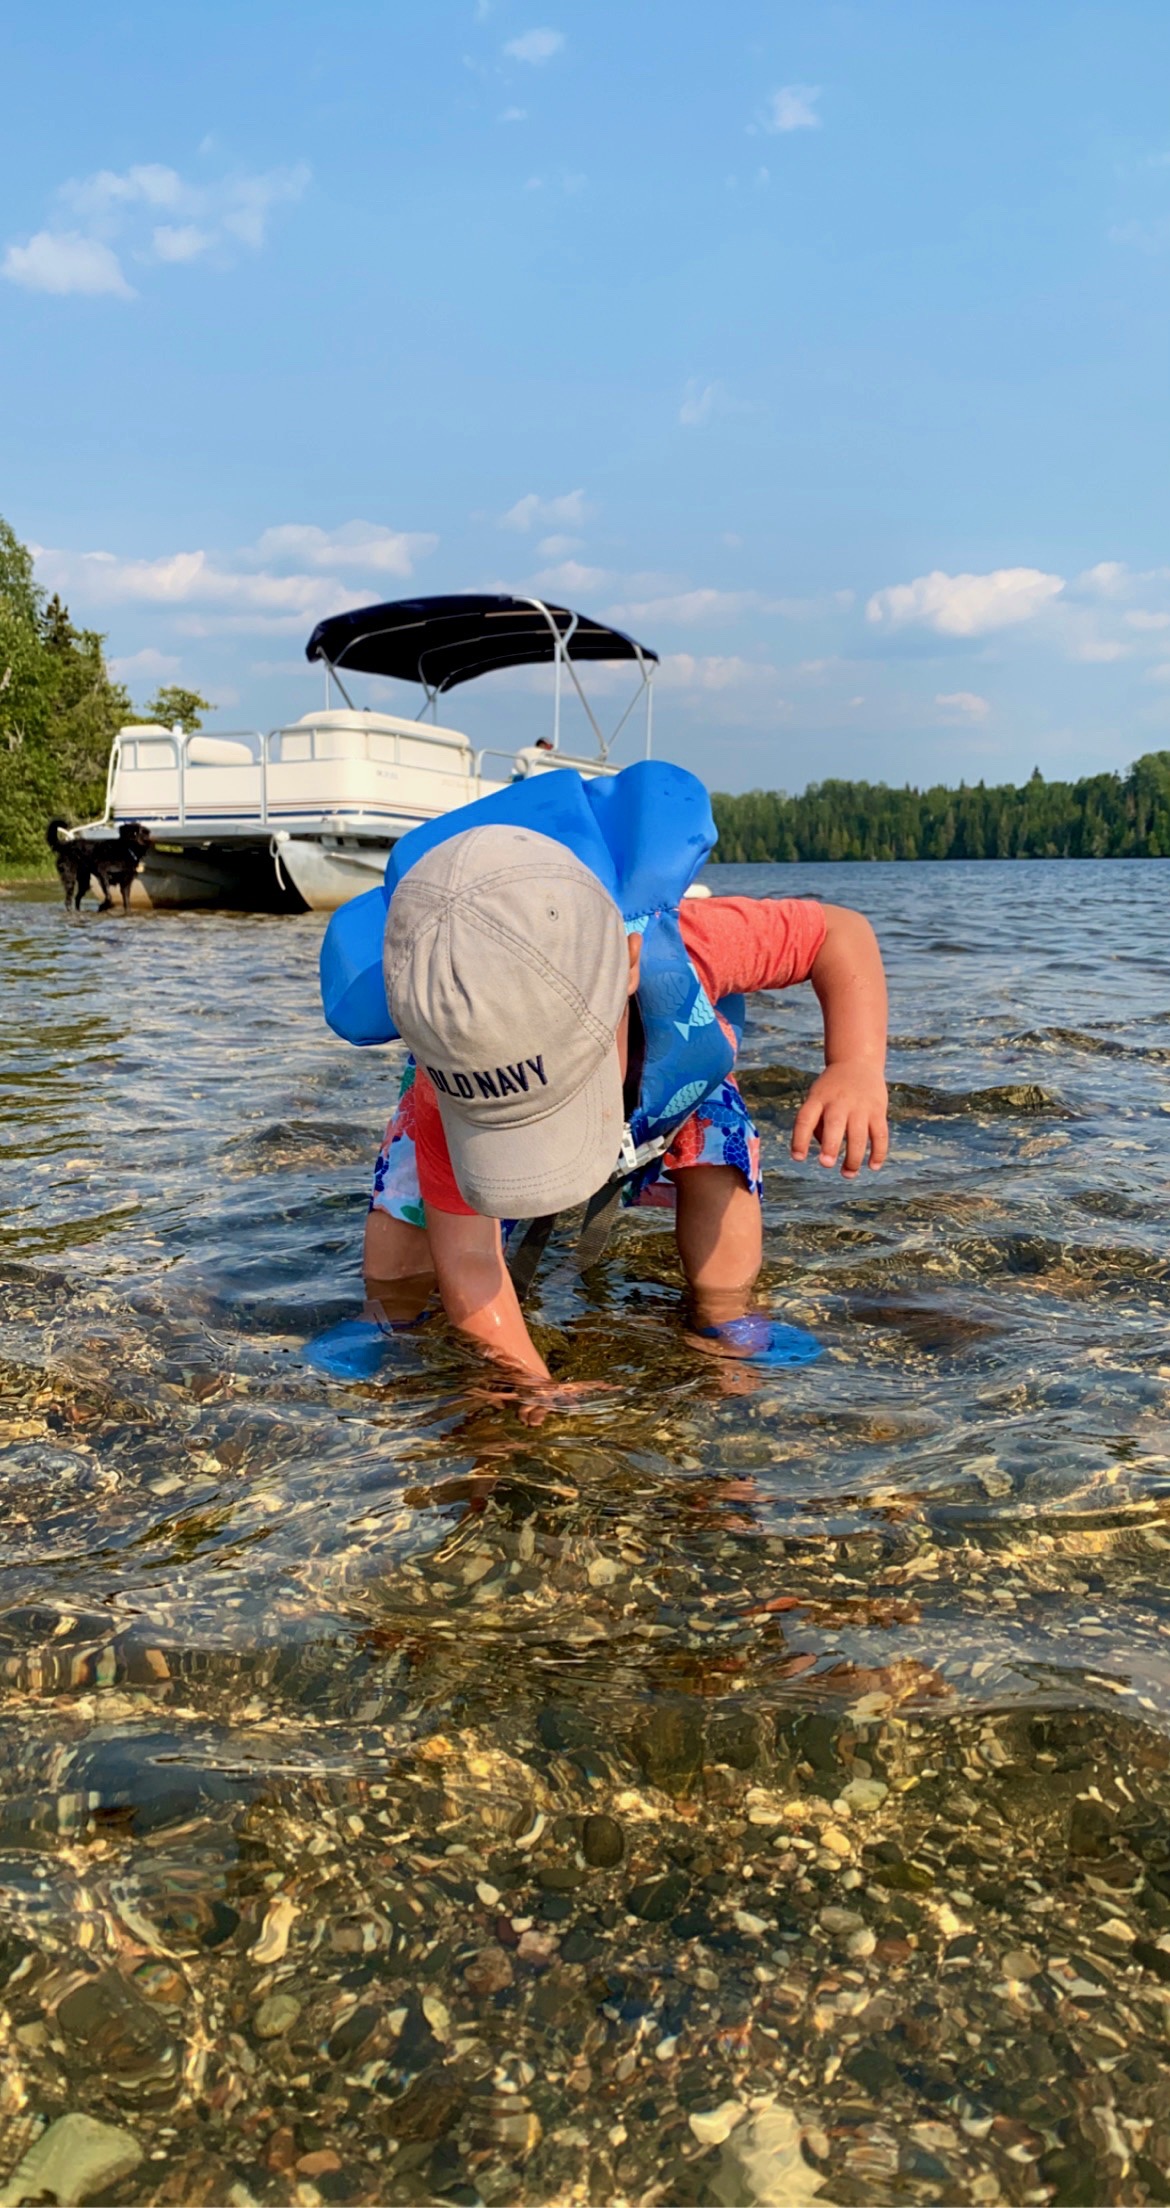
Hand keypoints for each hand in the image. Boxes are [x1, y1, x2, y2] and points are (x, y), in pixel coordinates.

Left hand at [791, 1059, 888, 1177]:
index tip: (798, 1158)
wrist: (858, 1062)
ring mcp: (860, 1107)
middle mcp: (839, 1102)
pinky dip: (878, 1152)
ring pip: (859, 1135)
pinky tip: (873, 1167)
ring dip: (853, 1158)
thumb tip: (829, 1151)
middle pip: (834, 1125)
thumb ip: (817, 1124)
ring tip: (847, 1174)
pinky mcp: (878, 1111)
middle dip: (831, 1146)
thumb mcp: (817, 1097)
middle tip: (826, 1164)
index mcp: (818, 1099)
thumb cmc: (831, 1089)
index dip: (800, 1139)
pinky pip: (880, 1135)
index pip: (805, 1119)